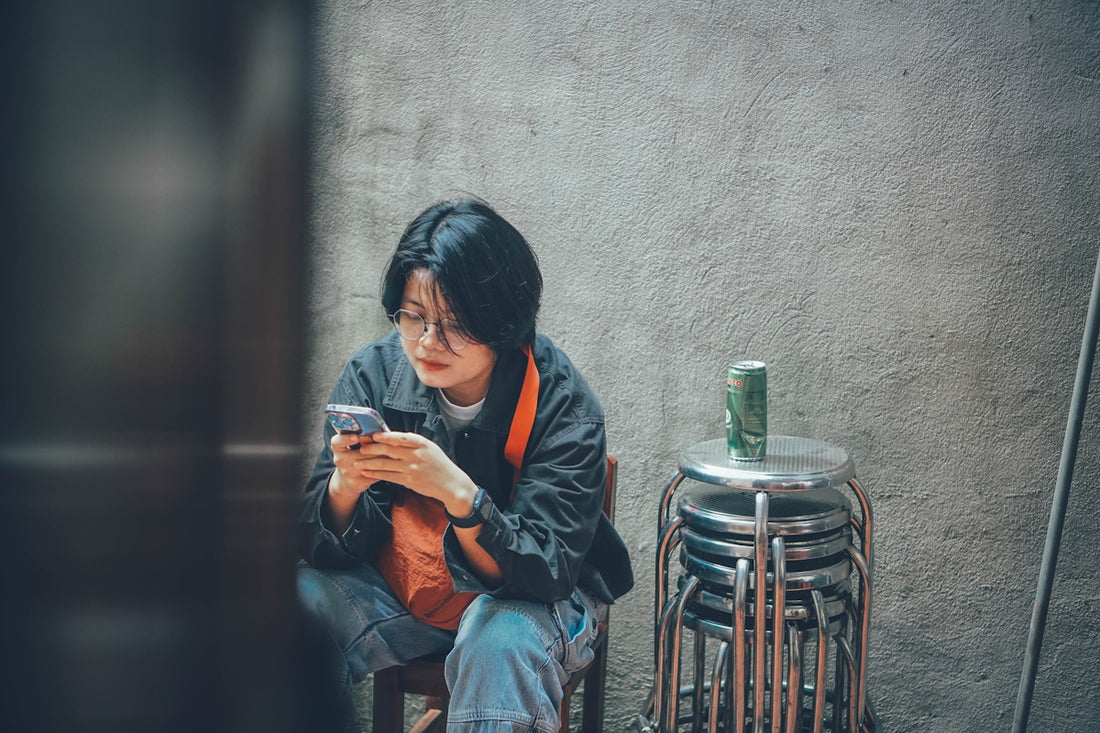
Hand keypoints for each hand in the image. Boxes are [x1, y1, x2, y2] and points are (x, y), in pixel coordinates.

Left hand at [357, 431, 477, 516]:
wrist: (451, 484)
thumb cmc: (439, 464)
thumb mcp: (430, 447)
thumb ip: (412, 442)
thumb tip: (392, 437)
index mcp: (421, 443)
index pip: (399, 437)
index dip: (384, 436)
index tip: (372, 435)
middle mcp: (416, 454)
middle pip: (388, 450)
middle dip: (372, 448)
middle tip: (360, 447)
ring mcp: (412, 468)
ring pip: (385, 463)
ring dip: (369, 462)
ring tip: (357, 461)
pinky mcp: (408, 481)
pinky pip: (387, 476)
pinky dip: (375, 474)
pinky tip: (366, 472)